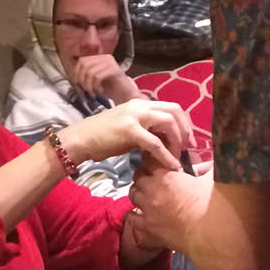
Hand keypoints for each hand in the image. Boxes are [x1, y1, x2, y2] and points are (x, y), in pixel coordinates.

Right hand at [60, 97, 189, 170]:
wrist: (80, 139)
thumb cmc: (102, 137)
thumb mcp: (128, 128)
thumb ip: (146, 129)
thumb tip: (163, 140)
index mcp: (141, 103)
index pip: (171, 107)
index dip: (184, 123)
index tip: (188, 141)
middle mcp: (140, 105)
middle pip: (175, 111)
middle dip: (186, 130)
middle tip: (189, 148)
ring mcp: (135, 116)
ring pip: (168, 122)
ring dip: (177, 141)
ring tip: (178, 157)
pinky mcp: (130, 130)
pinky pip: (156, 143)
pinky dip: (167, 156)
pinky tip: (172, 166)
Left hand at [69, 53, 137, 104]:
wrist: (127, 95)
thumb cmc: (111, 88)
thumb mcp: (96, 78)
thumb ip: (87, 73)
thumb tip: (74, 75)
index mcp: (101, 57)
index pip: (82, 60)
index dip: (77, 72)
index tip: (78, 83)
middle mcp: (106, 57)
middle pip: (85, 64)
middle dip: (82, 79)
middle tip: (86, 89)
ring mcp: (111, 63)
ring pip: (90, 71)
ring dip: (89, 84)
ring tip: (93, 91)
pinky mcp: (115, 70)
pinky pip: (98, 76)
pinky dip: (96, 86)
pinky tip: (99, 91)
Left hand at [129, 159, 211, 248]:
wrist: (208, 233)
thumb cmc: (211, 207)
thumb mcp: (210, 179)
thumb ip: (206, 168)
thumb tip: (206, 164)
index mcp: (167, 176)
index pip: (149, 160)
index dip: (152, 160)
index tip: (156, 162)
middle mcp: (153, 191)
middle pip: (138, 177)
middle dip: (145, 176)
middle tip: (152, 178)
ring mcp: (148, 209)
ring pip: (133, 194)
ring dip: (138, 192)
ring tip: (145, 194)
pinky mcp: (147, 227)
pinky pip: (131, 217)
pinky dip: (133, 214)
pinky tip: (138, 214)